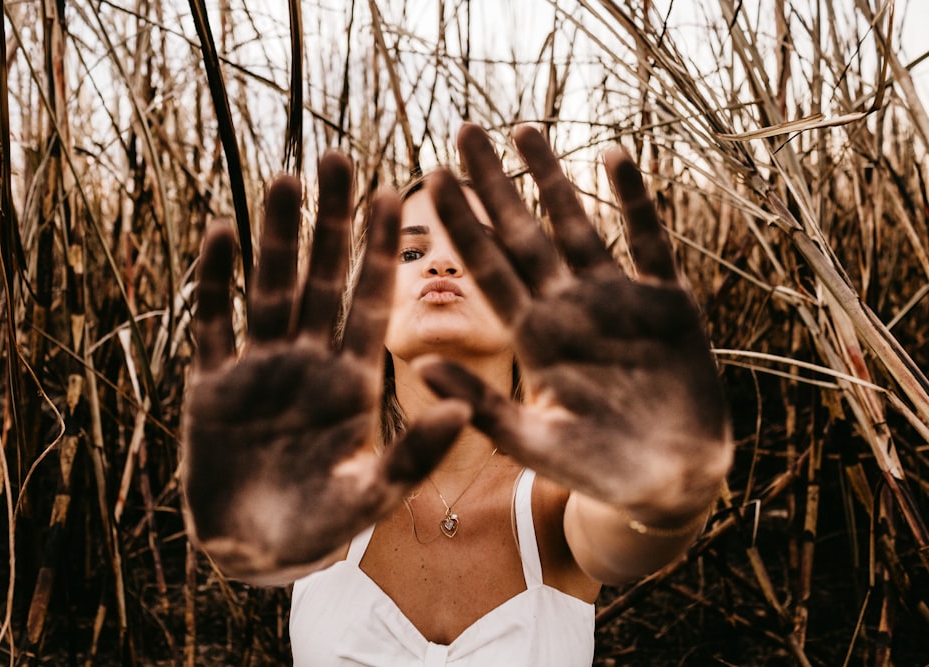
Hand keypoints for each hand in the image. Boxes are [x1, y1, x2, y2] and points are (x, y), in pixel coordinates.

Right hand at [182, 153, 467, 580]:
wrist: (251, 552)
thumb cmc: (318, 529)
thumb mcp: (372, 497)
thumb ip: (412, 455)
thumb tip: (460, 409)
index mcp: (353, 383)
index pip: (370, 303)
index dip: (379, 251)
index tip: (393, 194)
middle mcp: (310, 363)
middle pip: (321, 280)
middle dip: (330, 223)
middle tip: (338, 159)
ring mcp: (260, 369)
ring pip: (269, 289)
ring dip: (276, 236)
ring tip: (285, 178)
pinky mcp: (213, 385)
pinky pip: (213, 324)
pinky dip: (214, 281)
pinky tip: (220, 231)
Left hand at [419, 124, 731, 521]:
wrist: (672, 480)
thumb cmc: (598, 470)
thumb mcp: (534, 442)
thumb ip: (484, 406)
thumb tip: (425, 368)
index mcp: (532, 338)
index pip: (488, 269)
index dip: (462, 224)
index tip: (430, 177)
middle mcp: (567, 308)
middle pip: (523, 233)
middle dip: (495, 183)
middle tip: (464, 130)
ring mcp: (616, 301)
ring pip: (577, 225)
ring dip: (553, 179)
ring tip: (525, 129)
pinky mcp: (667, 303)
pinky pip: (649, 242)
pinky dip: (635, 201)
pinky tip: (615, 155)